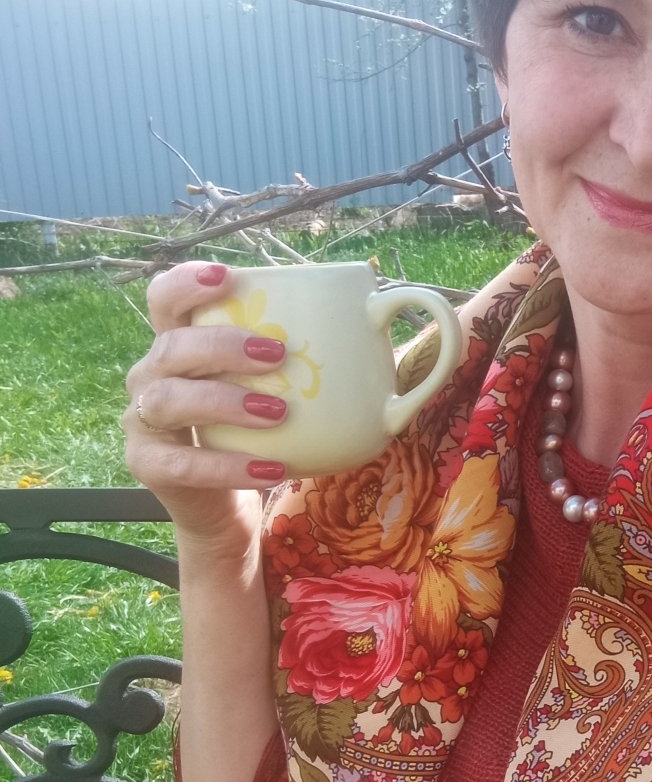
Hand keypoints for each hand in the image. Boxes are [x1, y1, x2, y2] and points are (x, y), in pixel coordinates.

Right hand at [123, 261, 288, 557]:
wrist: (227, 504)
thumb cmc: (251, 433)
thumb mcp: (270, 389)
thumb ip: (301, 355)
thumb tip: (378, 312)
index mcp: (176, 346)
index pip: (163, 299)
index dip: (187, 283)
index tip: (227, 277)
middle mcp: (150, 377)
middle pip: (170, 347)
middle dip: (222, 346)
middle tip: (277, 354)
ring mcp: (142, 423)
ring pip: (168, 400)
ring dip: (225, 401)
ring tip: (277, 412)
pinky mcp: (148, 466)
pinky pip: (183, 464)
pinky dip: (228, 466)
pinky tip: (271, 467)